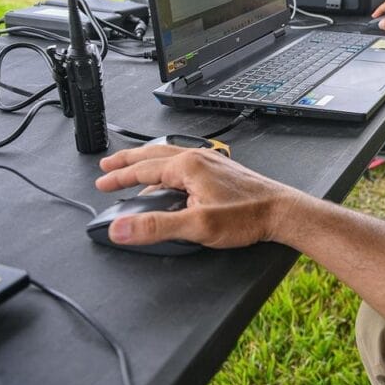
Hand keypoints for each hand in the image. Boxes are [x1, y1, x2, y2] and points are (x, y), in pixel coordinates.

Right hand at [96, 145, 303, 248]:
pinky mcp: (221, 171)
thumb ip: (156, 227)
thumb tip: (120, 229)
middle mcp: (198, 158)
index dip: (119, 177)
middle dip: (128, 161)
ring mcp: (211, 162)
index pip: (142, 168)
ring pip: (170, 156)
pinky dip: (167, 168)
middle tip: (108, 165)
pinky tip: (170, 181)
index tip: (101, 182)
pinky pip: (185, 163)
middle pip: (153, 155)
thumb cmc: (248, 216)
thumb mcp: (197, 226)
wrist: (282, 212)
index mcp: (188, 166)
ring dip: (147, 162)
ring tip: (133, 170)